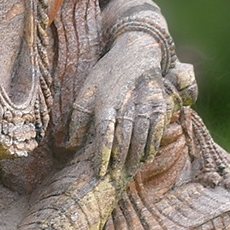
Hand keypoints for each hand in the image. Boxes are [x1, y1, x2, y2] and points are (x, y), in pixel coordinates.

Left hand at [64, 40, 171, 175]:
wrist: (135, 52)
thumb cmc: (106, 75)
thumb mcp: (87, 90)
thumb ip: (78, 118)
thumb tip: (69, 144)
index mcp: (105, 101)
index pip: (104, 132)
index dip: (103, 153)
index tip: (100, 172)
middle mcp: (126, 103)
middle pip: (125, 137)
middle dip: (120, 159)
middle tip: (115, 178)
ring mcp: (145, 103)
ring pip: (142, 135)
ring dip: (136, 155)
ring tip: (130, 171)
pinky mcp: (159, 103)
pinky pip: (158, 128)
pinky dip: (153, 144)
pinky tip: (147, 157)